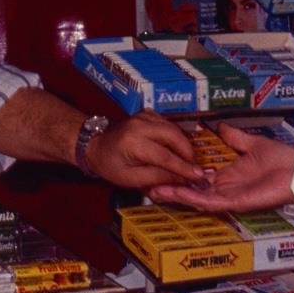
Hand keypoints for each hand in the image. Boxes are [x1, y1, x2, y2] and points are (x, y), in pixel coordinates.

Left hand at [83, 111, 203, 189]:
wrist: (95, 145)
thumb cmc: (110, 165)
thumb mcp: (130, 179)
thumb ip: (156, 178)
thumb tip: (181, 178)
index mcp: (133, 143)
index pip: (164, 156)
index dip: (183, 167)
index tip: (198, 175)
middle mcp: (140, 125)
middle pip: (173, 136)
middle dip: (187, 152)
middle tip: (194, 167)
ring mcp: (144, 116)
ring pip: (173, 128)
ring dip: (183, 144)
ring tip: (187, 161)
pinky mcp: (148, 114)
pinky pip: (168, 124)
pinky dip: (176, 136)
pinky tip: (177, 148)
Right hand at [146, 122, 293, 213]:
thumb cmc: (282, 161)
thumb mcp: (253, 143)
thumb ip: (235, 138)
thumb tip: (220, 128)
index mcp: (228, 176)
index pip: (198, 178)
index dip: (180, 174)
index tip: (161, 167)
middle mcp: (225, 188)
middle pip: (192, 191)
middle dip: (170, 187)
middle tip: (147, 183)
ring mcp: (229, 197)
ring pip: (195, 198)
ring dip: (175, 194)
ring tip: (154, 189)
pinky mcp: (235, 203)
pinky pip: (209, 202)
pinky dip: (191, 198)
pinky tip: (176, 192)